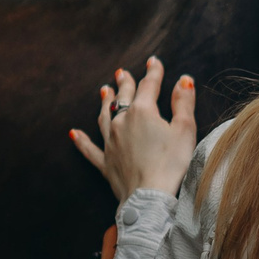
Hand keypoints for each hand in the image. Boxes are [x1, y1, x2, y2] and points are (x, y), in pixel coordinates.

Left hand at [69, 55, 196, 202]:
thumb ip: (183, 103)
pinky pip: (90, 148)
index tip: (154, 61)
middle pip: (122, 97)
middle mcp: (121, 122)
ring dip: (104, 102)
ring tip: (103, 90)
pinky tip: (73, 133)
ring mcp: (110, 142)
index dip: (153, 72)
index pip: (149, 85)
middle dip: (124, 83)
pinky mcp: (105, 162)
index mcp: (142, 111)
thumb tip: (184, 80)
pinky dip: (81, 141)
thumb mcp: (185, 130)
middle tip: (122, 72)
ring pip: (103, 116)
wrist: (149, 196)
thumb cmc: (171, 163)